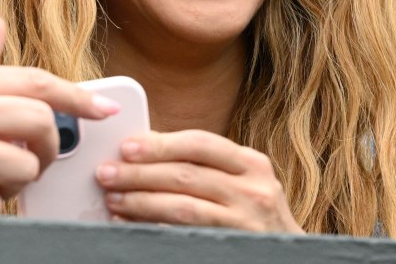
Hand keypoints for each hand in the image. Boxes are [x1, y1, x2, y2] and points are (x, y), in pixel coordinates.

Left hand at [95, 130, 302, 232]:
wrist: (287, 256)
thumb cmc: (252, 213)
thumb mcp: (240, 181)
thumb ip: (203, 163)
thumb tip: (147, 145)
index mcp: (252, 163)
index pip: (200, 143)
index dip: (160, 144)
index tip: (126, 146)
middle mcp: (253, 190)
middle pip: (186, 175)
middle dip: (140, 173)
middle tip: (107, 173)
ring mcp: (245, 222)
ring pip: (182, 207)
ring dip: (141, 202)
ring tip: (113, 199)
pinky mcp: (231, 248)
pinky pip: (183, 237)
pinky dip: (151, 230)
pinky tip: (129, 226)